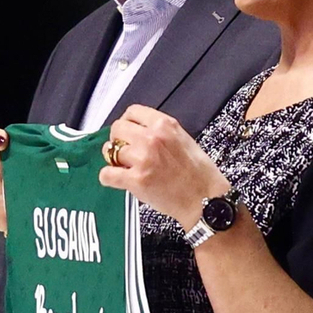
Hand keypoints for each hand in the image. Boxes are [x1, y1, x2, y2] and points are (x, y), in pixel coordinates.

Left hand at [100, 104, 229, 230]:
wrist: (205, 200)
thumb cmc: (200, 175)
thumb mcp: (184, 140)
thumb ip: (161, 133)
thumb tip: (140, 133)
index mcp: (164, 125)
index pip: (132, 112)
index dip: (127, 123)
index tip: (128, 132)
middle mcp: (151, 138)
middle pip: (117, 129)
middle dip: (118, 140)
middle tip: (124, 151)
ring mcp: (142, 158)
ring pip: (110, 150)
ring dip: (113, 159)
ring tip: (123, 167)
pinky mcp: (136, 180)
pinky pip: (107, 174)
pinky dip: (108, 177)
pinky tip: (116, 179)